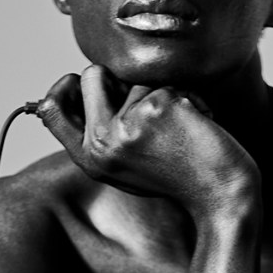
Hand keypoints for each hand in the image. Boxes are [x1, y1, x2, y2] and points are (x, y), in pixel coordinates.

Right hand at [36, 66, 258, 216]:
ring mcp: (128, 125)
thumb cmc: (179, 178)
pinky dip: (188, 99)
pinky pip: (169, 83)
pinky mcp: (157, 107)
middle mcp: (102, 143)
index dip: (61, 86)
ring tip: (178, 129)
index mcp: (91, 159)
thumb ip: (104, 133)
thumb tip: (91, 83)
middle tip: (145, 106)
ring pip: (136, 79)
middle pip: (90, 76)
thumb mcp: (128, 164)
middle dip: (117, 78)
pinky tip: (196, 125)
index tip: (78, 81)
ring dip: (161, 95)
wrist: (221, 196)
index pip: (51, 110)